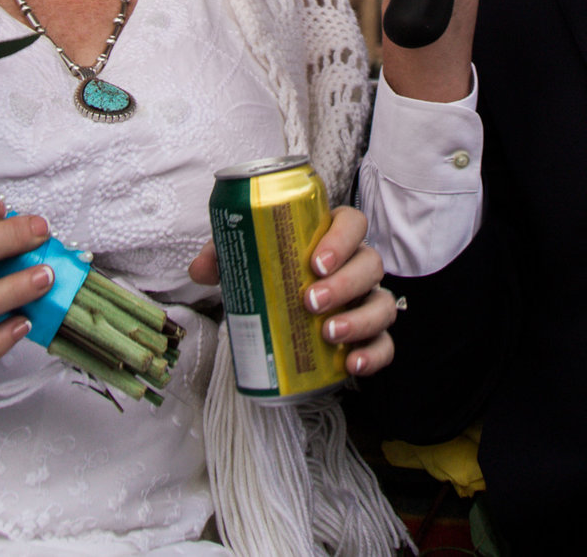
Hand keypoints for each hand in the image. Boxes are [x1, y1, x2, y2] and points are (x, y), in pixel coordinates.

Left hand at [188, 206, 398, 377]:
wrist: (280, 313)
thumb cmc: (271, 275)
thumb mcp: (245, 258)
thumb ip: (222, 255)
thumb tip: (201, 269)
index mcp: (333, 237)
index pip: (352, 223)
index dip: (341, 239)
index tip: (315, 262)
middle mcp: (358, 266)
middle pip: (370, 264)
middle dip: (344, 283)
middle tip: (310, 301)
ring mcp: (368, 300)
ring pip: (383, 304)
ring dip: (360, 319)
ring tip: (328, 333)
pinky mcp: (370, 336)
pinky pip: (385, 344)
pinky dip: (374, 354)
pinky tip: (352, 363)